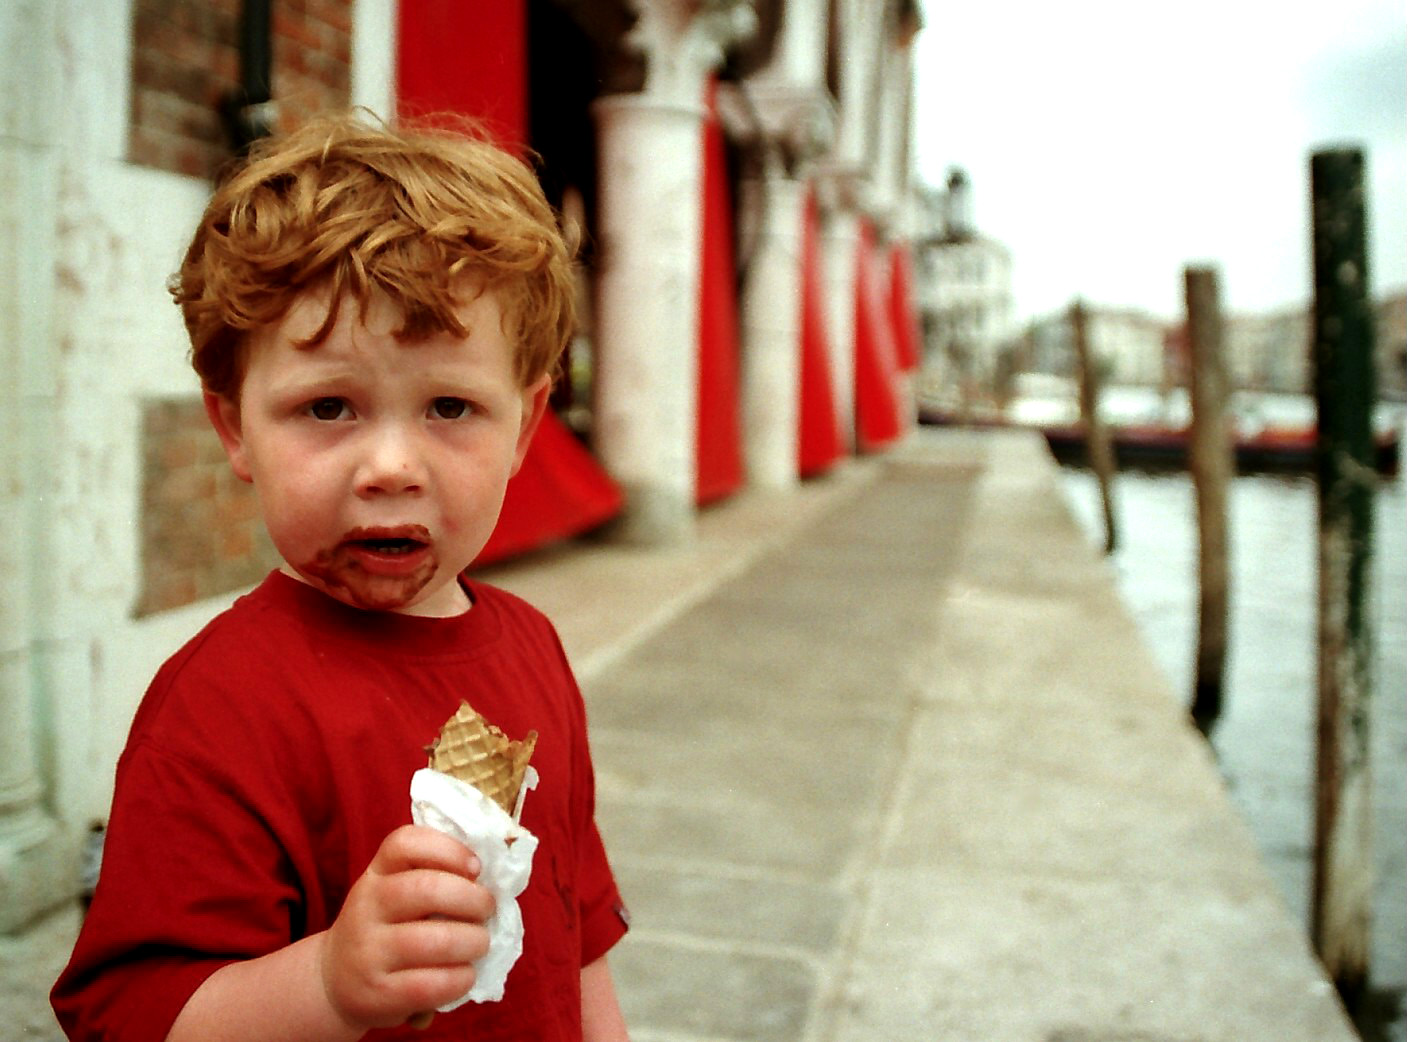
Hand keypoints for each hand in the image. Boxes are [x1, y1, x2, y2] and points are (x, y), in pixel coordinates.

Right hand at [318, 825, 494, 1030]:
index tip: (476, 867)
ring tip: (480, 943)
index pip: (405, 843)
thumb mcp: (394, 893)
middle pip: (426, 889)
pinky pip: (429, 984)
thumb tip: (496, 876)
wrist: (335, 982)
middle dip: (472, 899)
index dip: (449, 849)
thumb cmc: (385, 929)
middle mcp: (366, 906)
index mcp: (376, 874)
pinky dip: (459, 978)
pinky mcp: (377, 992)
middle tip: (487, 909)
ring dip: (472, 941)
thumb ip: (433, 877)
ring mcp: (368, 951)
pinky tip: (466, 975)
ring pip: (433, 941)